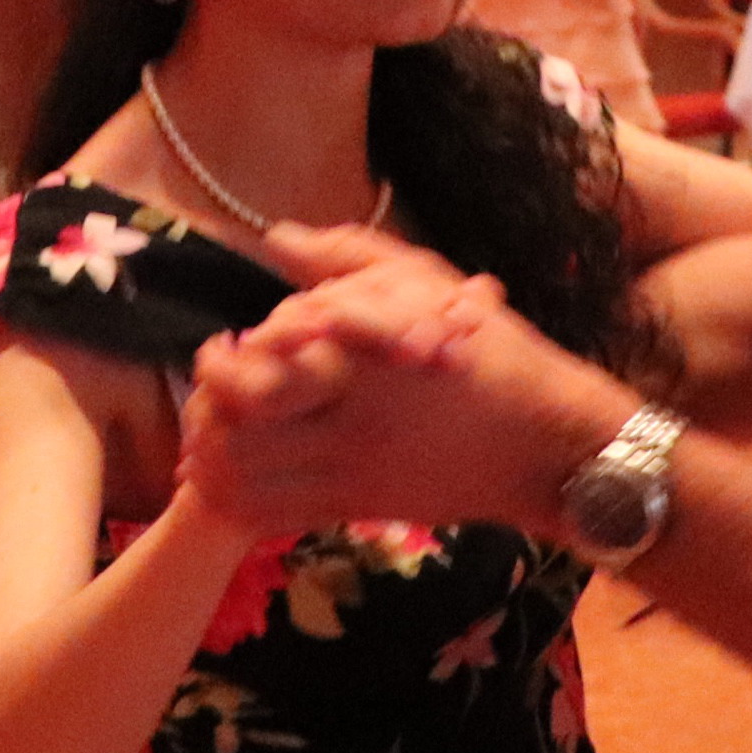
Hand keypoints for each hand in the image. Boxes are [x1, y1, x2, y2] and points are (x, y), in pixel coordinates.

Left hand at [181, 268, 619, 536]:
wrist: (546, 447)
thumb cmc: (491, 354)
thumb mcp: (427, 285)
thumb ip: (347, 257)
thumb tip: (278, 238)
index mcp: (361, 365)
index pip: (257, 382)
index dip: (221, 369)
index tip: (221, 347)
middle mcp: (349, 426)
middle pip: (238, 436)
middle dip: (205, 412)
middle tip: (207, 390)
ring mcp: (352, 475)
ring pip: (246, 481)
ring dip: (213, 454)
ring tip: (214, 428)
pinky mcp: (359, 508)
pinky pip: (274, 515)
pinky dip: (238, 497)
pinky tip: (235, 471)